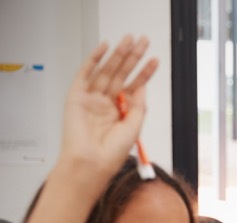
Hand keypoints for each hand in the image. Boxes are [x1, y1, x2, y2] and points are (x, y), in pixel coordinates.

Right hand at [62, 36, 158, 180]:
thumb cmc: (112, 153)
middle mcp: (105, 104)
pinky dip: (94, 60)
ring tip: (130, 41)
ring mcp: (91, 99)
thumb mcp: (133, 126)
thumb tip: (142, 86)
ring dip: (118, 55)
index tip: (155, 60)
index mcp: (119, 112)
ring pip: (106, 71)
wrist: (92, 163)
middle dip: (132, 58)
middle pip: (121, 75)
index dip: (144, 73)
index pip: (134, 87)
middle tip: (143, 41)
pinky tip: (104, 47)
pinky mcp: (76, 97)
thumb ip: (138, 105)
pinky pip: (85, 74)